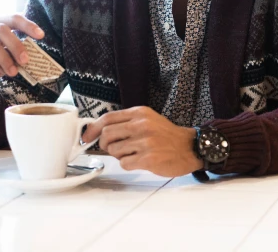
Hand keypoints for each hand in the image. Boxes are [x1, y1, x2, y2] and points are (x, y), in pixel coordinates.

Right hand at [0, 14, 44, 89]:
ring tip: (13, 72)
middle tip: (26, 61)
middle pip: (1, 29)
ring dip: (5, 59)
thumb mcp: (7, 55)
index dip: (28, 25)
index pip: (13, 18)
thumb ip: (16, 52)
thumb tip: (32, 56)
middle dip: (16, 45)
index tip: (41, 35)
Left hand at [82, 106, 202, 176]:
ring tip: (134, 154)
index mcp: (140, 113)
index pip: (108, 118)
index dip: (93, 128)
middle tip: (115, 148)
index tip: (87, 137)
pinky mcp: (148, 158)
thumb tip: (100, 132)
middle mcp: (142, 125)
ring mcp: (145, 142)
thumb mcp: (149, 120)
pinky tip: (140, 161)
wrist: (190, 147)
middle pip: (106, 135)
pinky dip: (128, 164)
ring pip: (114, 151)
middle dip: (105, 145)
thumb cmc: (167, 136)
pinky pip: (124, 163)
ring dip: (120, 155)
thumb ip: (127, 123)